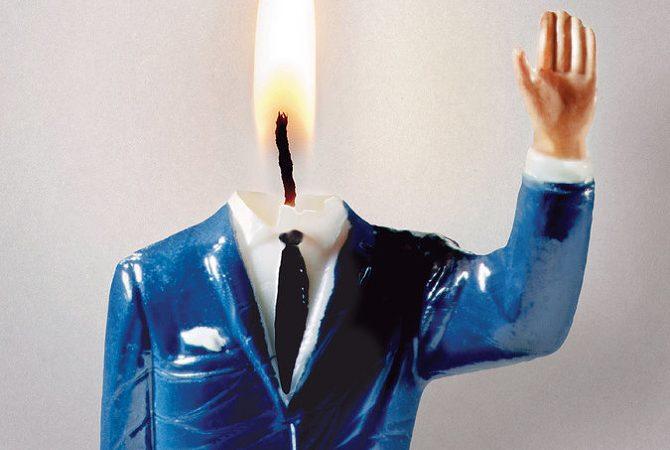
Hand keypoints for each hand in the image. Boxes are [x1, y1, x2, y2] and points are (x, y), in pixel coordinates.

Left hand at [514, 11, 595, 159]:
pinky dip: (589, 45)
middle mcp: (558, 75)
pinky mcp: (588, 83)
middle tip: (561, 11)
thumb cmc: (540, 116)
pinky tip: (588, 32)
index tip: (547, 14)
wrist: (560, 136)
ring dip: (575, 34)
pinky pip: (589, 59)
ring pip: (575, 50)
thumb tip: (516, 49)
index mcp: (542, 75)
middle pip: (561, 46)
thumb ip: (521, 70)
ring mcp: (574, 78)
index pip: (546, 47)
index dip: (546, 31)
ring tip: (574, 18)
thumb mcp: (528, 91)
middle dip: (561, 28)